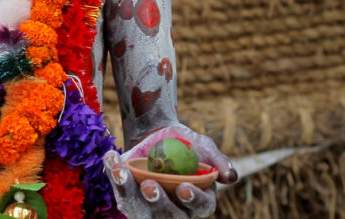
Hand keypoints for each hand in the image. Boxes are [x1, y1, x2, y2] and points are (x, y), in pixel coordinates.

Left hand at [103, 123, 237, 217]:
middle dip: (158, 203)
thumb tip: (231, 177)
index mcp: (198, 199)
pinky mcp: (131, 199)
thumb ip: (217, 160)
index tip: (183, 187)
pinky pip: (122, 195)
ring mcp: (151, 207)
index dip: (193, 200)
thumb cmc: (184, 143)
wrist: (156, 134)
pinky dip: (115, 178)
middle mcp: (175, 209)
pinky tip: (113, 160)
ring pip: (141, 211)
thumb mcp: (202, 146)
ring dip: (130, 193)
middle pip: (169, 216)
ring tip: (122, 171)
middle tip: (149, 185)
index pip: (201, 206)